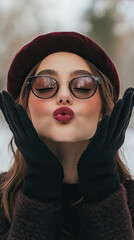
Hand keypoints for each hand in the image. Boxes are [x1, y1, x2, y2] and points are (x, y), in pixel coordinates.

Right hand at [0, 91, 63, 200]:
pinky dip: (21, 116)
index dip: (8, 110)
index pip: (14, 122)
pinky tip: (17, 106)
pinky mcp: (33, 142)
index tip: (5, 100)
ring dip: (9, 106)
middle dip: (6, 105)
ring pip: (15, 120)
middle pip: (11, 118)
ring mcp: (25, 140)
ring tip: (4, 94)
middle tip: (1, 92)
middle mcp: (21, 138)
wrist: (45, 178)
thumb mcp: (37, 149)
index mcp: (22, 139)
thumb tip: (33, 134)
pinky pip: (26, 127)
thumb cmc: (44, 165)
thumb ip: (33, 141)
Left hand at [77, 88, 133, 202]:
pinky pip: (102, 134)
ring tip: (122, 100)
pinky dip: (105, 125)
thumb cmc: (100, 154)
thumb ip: (110, 129)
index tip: (131, 92)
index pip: (124, 117)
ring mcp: (107, 141)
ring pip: (115, 124)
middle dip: (127, 104)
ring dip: (118, 112)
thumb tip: (111, 118)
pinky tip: (107, 116)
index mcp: (117, 134)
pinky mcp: (98, 146)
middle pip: (123, 118)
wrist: (96, 173)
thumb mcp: (108, 139)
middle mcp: (115, 136)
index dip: (128, 104)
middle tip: (131, 90)